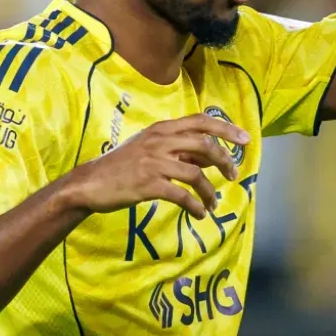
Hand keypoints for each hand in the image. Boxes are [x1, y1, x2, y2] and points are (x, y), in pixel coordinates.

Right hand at [58, 114, 248, 220]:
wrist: (89, 184)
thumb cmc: (122, 166)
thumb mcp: (150, 148)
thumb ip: (179, 149)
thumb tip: (212, 155)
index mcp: (162, 129)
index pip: (201, 121)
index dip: (227, 129)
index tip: (246, 139)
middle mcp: (160, 141)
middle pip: (205, 145)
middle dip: (226, 161)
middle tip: (235, 175)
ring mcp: (154, 162)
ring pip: (196, 174)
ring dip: (210, 192)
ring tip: (213, 204)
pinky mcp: (148, 184)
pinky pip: (182, 195)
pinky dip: (195, 206)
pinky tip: (199, 214)